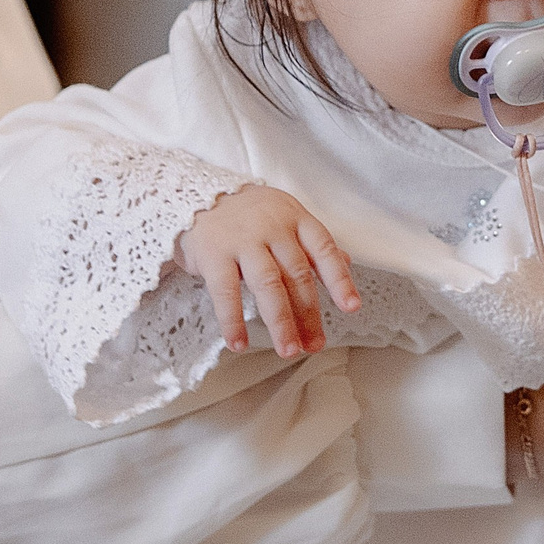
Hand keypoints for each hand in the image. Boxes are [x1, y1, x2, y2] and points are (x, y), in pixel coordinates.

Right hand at [178, 186, 359, 358]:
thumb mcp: (284, 216)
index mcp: (294, 218)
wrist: (192, 193)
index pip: (324, 250)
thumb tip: (346, 263)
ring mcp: (242, 240)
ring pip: (268, 285)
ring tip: (288, 349)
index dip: (339, 280)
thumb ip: (311, 242)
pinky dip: (233, 321)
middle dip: (309, 314)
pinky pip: (225, 292)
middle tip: (315, 344)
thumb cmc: (246, 213)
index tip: (351, 307)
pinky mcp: (213, 253)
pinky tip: (239, 343)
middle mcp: (272, 227)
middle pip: (297, 275)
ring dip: (280, 322)